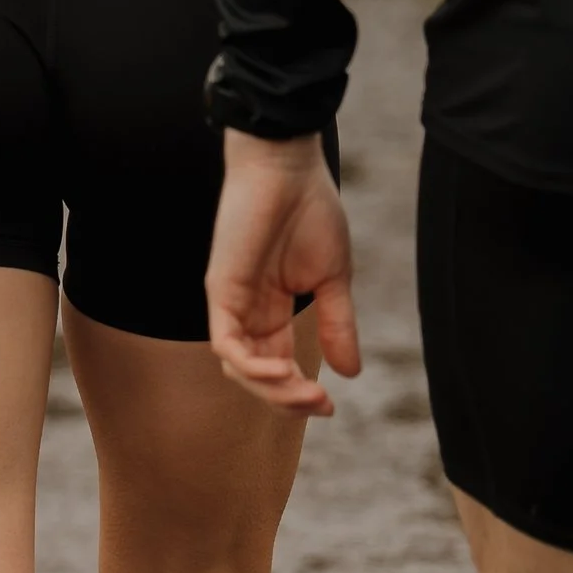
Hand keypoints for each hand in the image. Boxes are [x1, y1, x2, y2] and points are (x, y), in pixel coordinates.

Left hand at [206, 130, 359, 414]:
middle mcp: (247, 312)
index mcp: (271, 310)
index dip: (299, 394)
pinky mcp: (220, 290)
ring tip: (306, 394)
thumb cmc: (310, 211)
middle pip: (257, 375)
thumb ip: (338, 324)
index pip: (278, 367)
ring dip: (272, 389)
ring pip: (239, 368)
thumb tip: (352, 373)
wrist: (289, 166)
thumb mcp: (333, 278)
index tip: (330, 406)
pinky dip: (251, 365)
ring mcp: (230, 303)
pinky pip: (226, 343)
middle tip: (321, 406)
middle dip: (287, 400)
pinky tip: (282, 370)